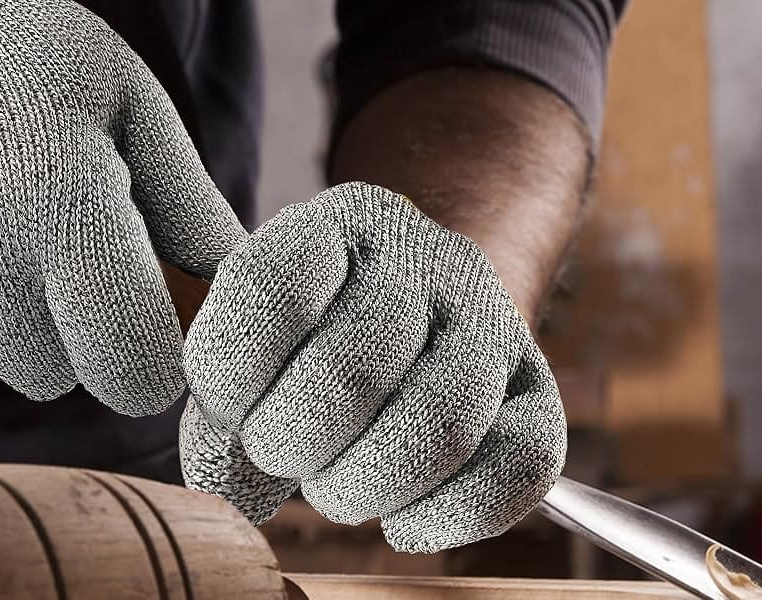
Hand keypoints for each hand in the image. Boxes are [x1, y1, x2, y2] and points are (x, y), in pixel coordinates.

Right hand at [0, 0, 243, 413]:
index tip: (134, 320)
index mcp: (62, 204)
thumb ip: (192, 216)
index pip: (131, 375)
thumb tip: (243, 315)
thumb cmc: (23, 55)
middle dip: (57, 325)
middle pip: (47, 376)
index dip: (142, 359)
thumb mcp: (127, 107)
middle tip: (33, 227)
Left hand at [180, 182, 565, 552]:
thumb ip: (224, 400)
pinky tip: (405, 521)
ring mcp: (493, 321)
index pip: (268, 289)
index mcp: (341, 220)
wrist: (423, 311)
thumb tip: (226, 479)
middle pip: (349, 372)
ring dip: (365, 486)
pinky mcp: (538, 391)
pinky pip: (520, 466)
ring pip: (439, 425)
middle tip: (282, 456)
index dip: (227, 378)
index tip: (228, 409)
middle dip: (293, 444)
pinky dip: (448, 515)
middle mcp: (427, 257)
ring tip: (337, 488)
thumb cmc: (314, 337)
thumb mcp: (257, 335)